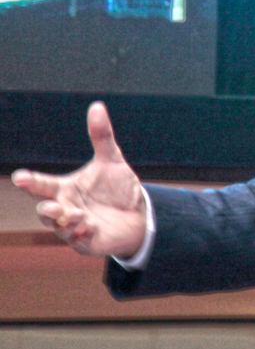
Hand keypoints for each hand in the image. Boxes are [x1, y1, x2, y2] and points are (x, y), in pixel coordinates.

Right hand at [11, 101, 145, 257]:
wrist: (140, 213)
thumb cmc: (118, 187)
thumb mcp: (112, 160)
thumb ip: (102, 136)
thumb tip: (96, 106)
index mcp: (66, 189)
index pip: (43, 184)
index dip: (31, 181)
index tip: (20, 176)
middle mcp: (66, 208)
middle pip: (46, 211)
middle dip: (48, 209)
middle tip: (55, 205)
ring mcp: (74, 227)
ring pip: (60, 228)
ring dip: (68, 222)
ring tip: (80, 214)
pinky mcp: (87, 242)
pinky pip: (79, 242)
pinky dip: (82, 235)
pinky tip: (90, 227)